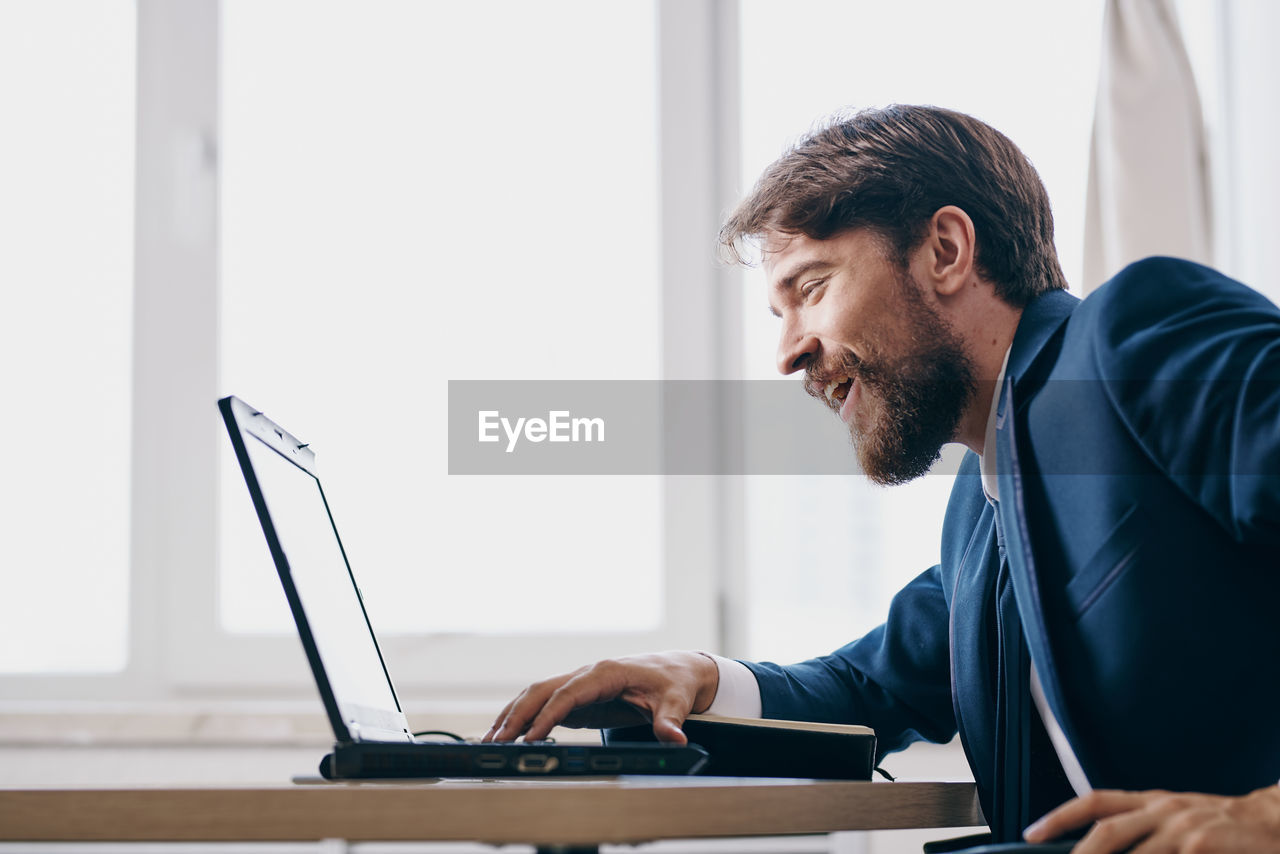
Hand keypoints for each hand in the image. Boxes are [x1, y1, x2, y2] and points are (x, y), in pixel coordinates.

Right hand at [481, 650, 719, 744]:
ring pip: (537, 695)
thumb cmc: (673, 681)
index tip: (531, 737)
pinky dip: (524, 718)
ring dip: (513, 715)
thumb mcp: (677, 700)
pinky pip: (544, 705)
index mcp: (606, 672)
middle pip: (542, 690)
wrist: (676, 669)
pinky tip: (508, 735)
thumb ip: (670, 721)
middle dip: (517, 714)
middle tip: (496, 741)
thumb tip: (674, 740)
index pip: (569, 693)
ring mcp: (579, 685)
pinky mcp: (578, 699)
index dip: (548, 714)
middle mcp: (587, 675)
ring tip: (491, 740)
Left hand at [1023, 785, 1279, 852]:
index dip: (1060, 816)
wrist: (1278, 823)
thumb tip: (1098, 849)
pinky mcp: (1204, 844)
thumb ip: (1143, 834)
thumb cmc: (1227, 831)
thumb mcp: (1180, 823)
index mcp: (1154, 802)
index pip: (1096, 803)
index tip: (1032, 833)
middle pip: (1107, 830)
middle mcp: (1165, 809)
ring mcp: (1185, 827)